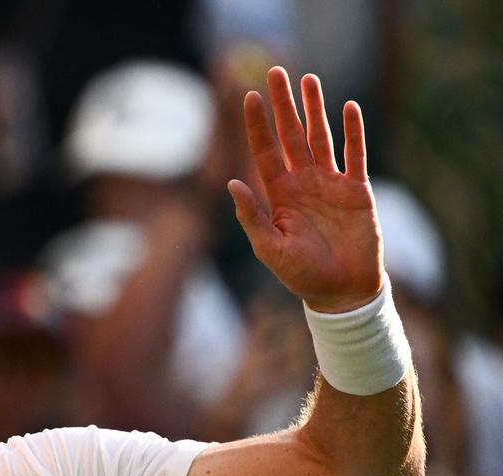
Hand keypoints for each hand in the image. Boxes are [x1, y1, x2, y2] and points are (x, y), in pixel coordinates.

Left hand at [229, 67, 380, 312]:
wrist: (341, 291)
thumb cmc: (301, 274)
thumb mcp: (269, 247)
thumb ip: (251, 216)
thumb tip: (230, 183)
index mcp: (278, 194)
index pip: (264, 151)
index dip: (257, 125)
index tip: (248, 97)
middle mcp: (302, 182)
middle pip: (291, 134)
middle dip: (283, 104)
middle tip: (275, 71)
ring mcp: (330, 183)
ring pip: (321, 137)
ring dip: (315, 109)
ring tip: (310, 79)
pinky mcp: (357, 190)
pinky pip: (355, 155)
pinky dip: (353, 132)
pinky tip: (348, 108)